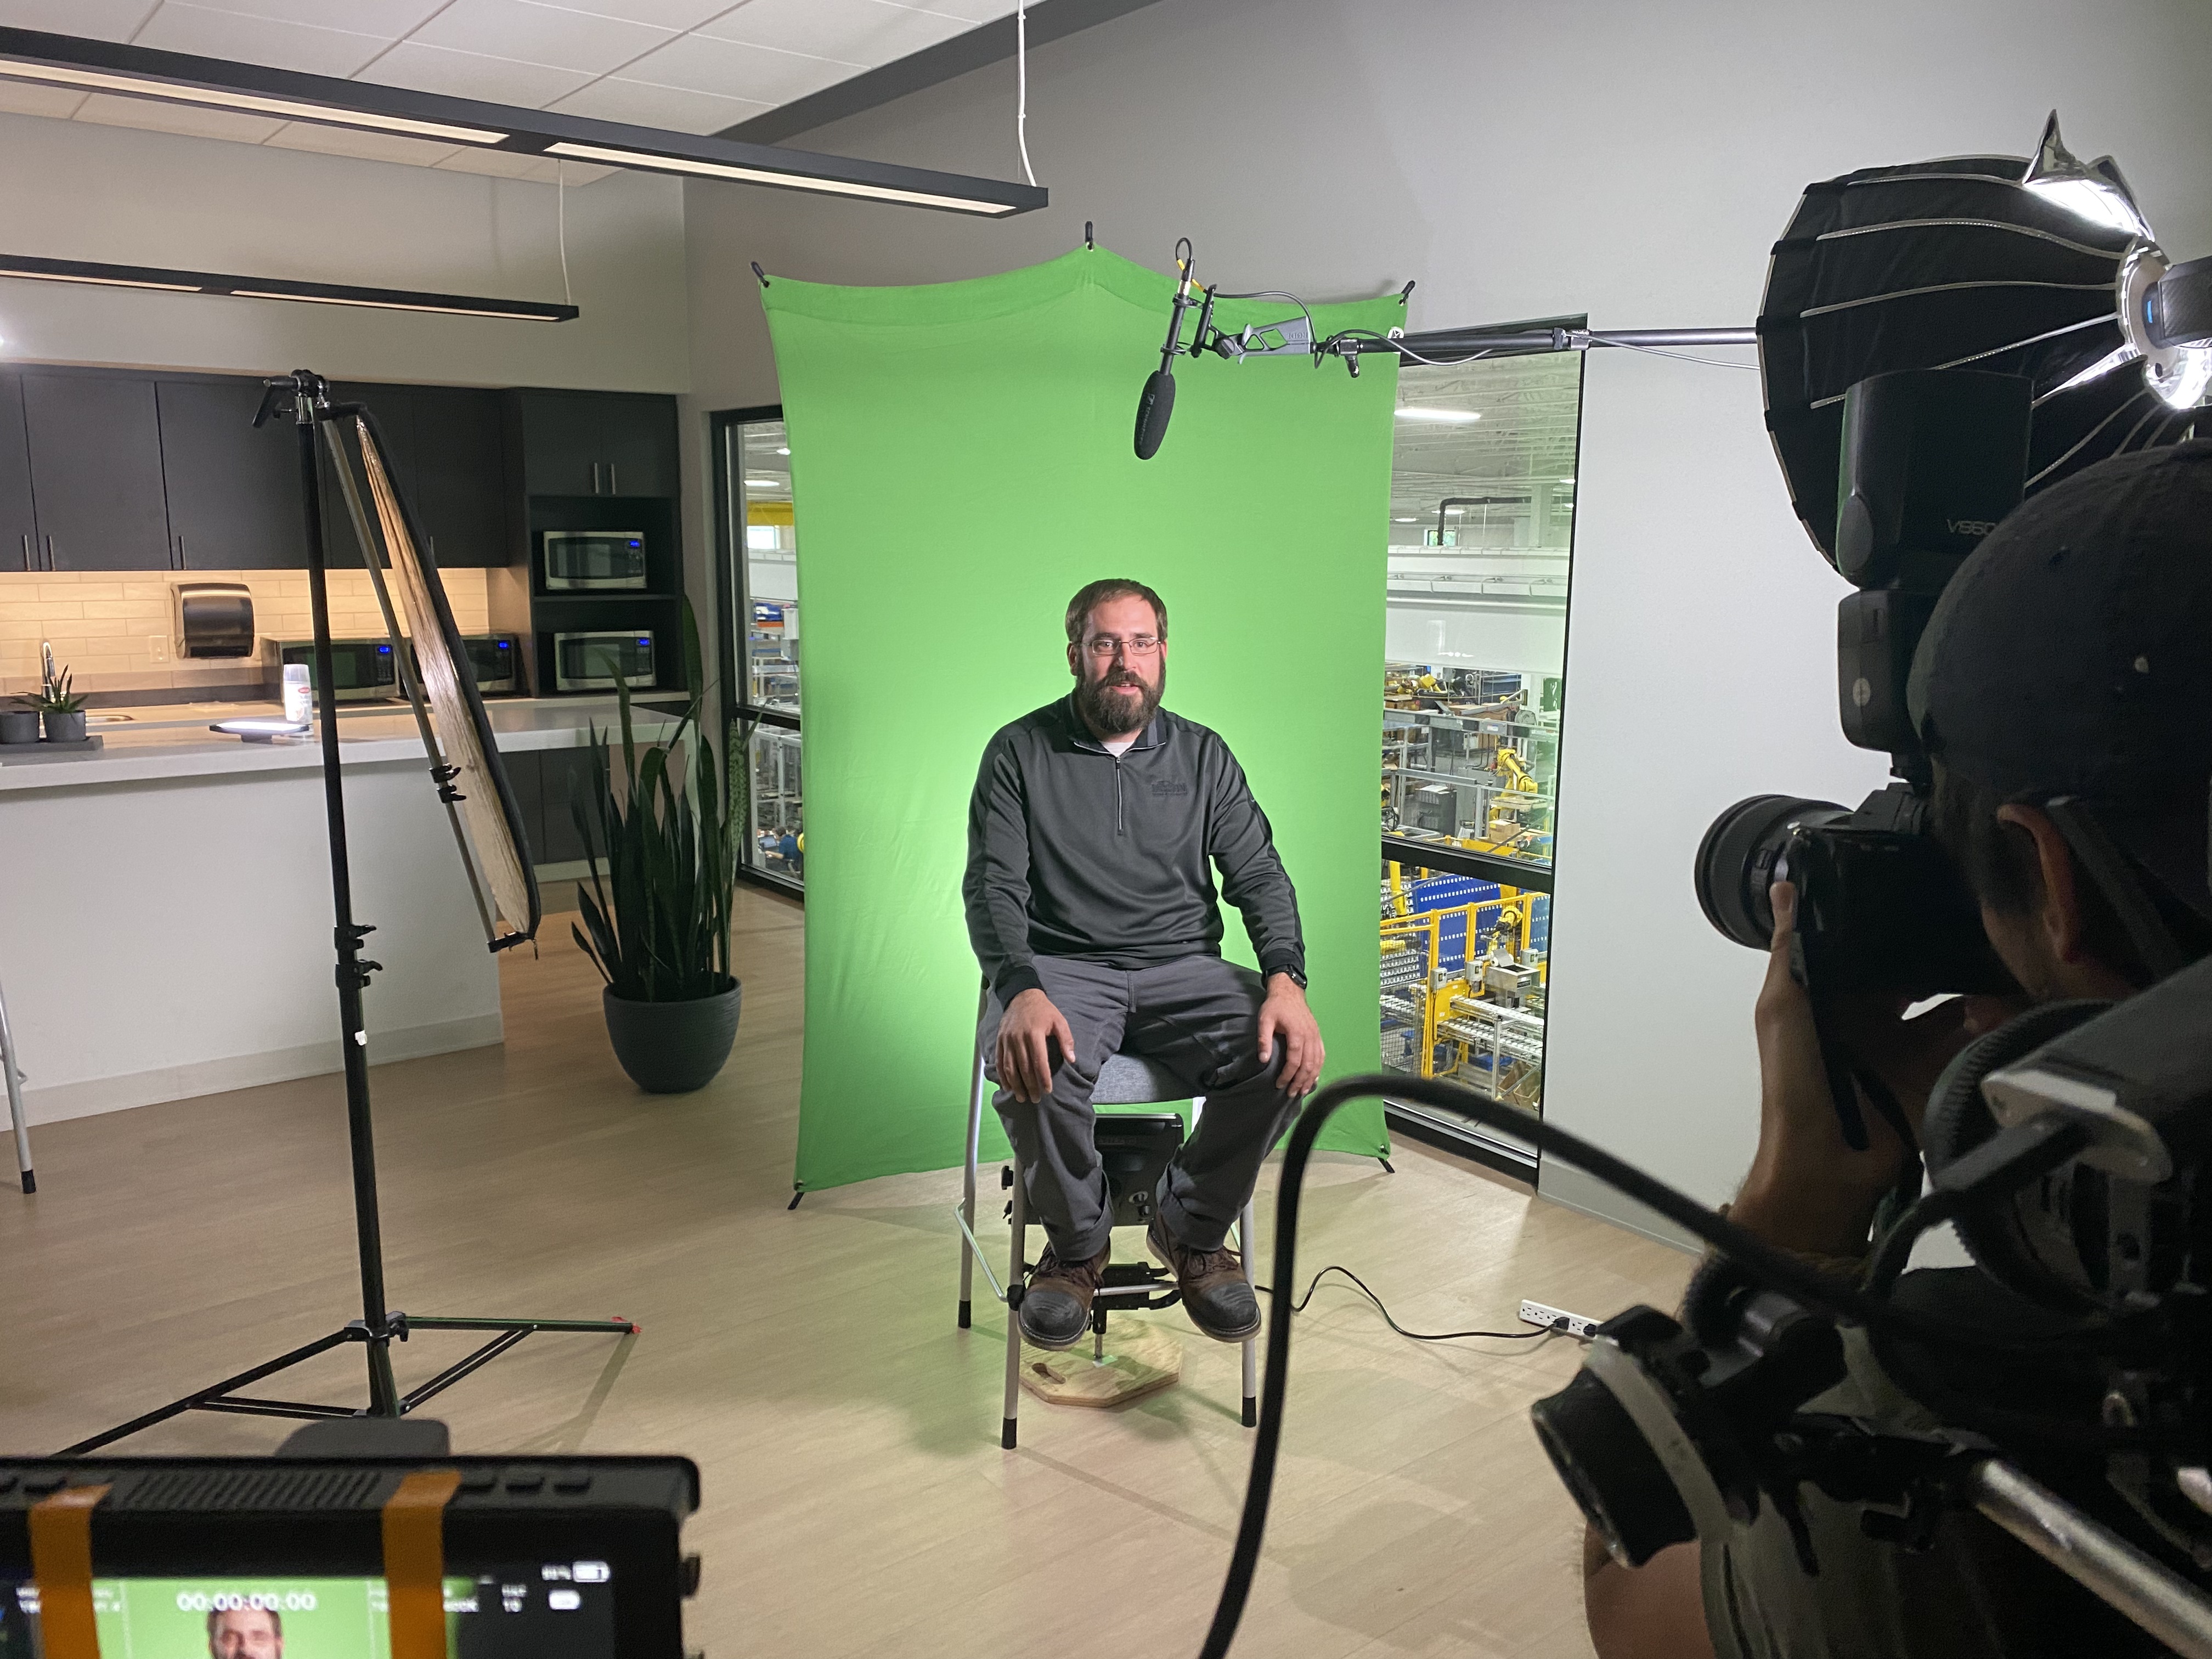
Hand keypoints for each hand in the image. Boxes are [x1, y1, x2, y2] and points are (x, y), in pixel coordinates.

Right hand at [996, 988, 1074, 1103]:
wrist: (1022, 996)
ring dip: (1015, 1085)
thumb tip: (1072, 1059)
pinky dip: (1002, 1076)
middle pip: (1024, 1068)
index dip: (1043, 1078)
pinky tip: (1007, 1087)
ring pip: (1009, 1067)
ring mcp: (1007, 1040)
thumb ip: (1066, 1040)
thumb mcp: (1059, 1021)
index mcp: (1034, 1033)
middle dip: (1030, 1086)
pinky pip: (999, 1061)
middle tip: (1036, 1099)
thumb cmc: (1043, 1010)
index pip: (1039, 1061)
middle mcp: (1018, 1038)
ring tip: (1022, 1098)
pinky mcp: (1000, 1041)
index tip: (1048, 1090)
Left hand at [1258, 974, 1324, 1095]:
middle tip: (1291, 1093)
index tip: (1279, 1084)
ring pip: (1316, 1062)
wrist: (1289, 991)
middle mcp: (1309, 1036)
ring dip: (1310, 1078)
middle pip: (1308, 1065)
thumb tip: (1264, 1060)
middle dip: (1300, 1081)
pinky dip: (1318, 1068)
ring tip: (1303, 1091)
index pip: (1294, 1060)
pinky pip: (1321, 1055)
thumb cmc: (1276, 1006)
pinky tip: (1314, 1078)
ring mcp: (1315, 1036)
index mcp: (1297, 1033)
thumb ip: (1264, 1040)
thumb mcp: (1265, 1020)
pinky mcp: (1317, 1035)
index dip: (1287, 1075)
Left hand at [1730, 881, 2005, 1254]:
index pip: (1869, 950)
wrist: (1826, 1161)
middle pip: (1918, 973)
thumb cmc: (1792, 1083)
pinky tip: (1999, 1005)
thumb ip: (1792, 949)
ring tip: (1992, 962)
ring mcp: (1909, 1046)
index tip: (1922, 890)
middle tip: (1971, 924)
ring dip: (1973, 985)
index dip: (1893, 925)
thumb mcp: (1784, 1007)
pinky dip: (1989, 1023)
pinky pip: (1971, 1041)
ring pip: (1954, 1003)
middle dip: (1942, 952)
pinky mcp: (1937, 1074)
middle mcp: (1874, 1017)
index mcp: (1835, 997)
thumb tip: (1785, 886)